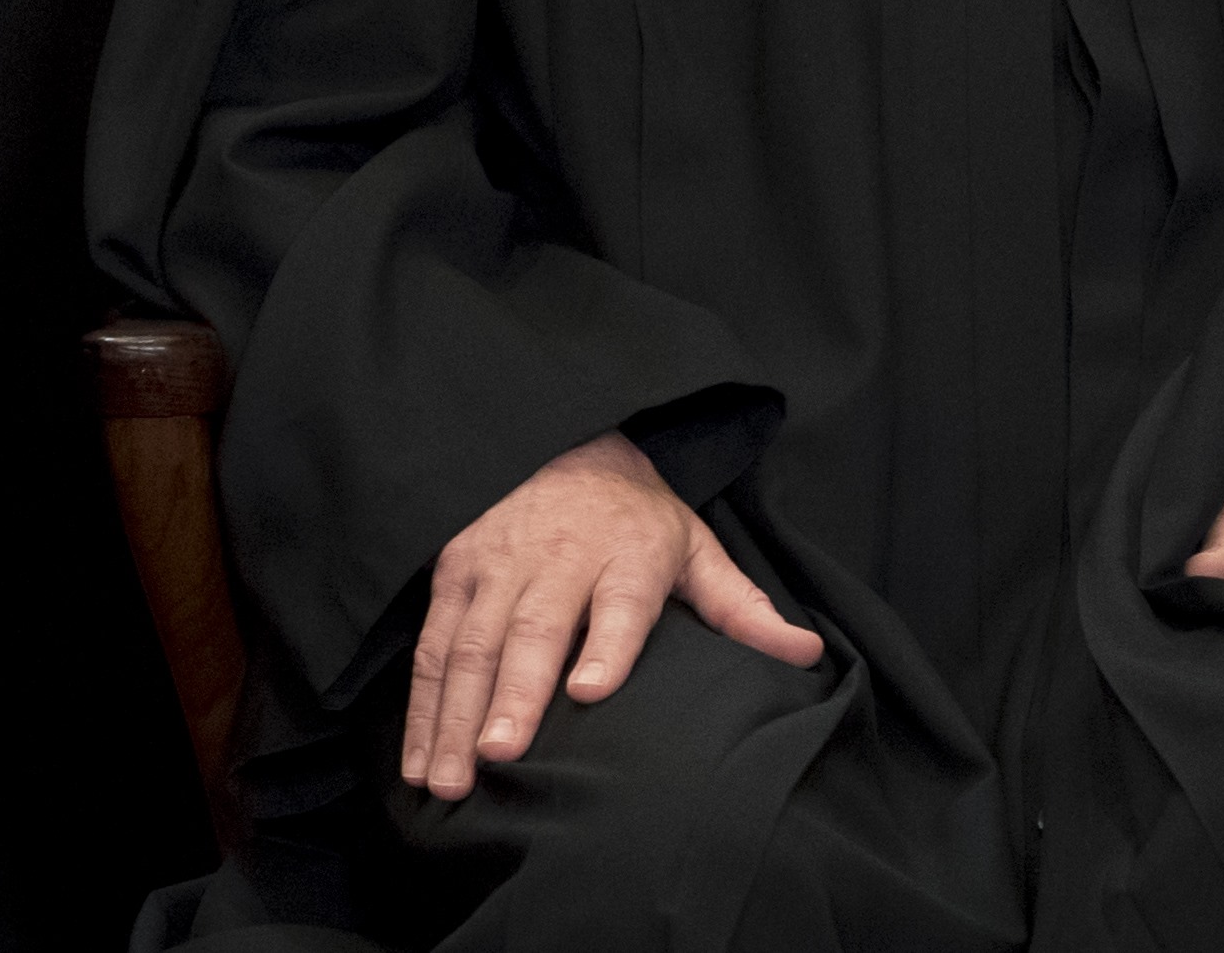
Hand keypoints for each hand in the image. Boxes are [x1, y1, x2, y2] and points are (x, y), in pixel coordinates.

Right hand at [403, 433, 823, 799]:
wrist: (565, 442)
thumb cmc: (636, 518)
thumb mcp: (695, 547)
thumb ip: (741, 606)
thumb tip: (807, 652)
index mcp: (625, 551)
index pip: (619, 601)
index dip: (606, 645)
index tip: (593, 692)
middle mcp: (556, 554)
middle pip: (532, 628)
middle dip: (512, 694)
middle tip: (500, 755)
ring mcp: (497, 562)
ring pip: (470, 642)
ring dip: (454, 713)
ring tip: (447, 779)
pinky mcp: (452, 568)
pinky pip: (431, 642)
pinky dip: (420, 704)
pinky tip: (416, 758)